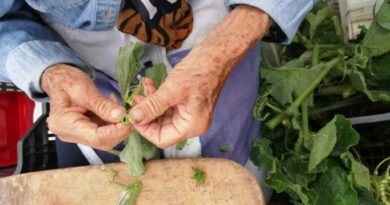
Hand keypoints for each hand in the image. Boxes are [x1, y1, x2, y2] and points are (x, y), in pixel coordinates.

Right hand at [41, 64, 132, 149]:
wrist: (59, 79)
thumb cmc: (67, 81)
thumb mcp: (85, 89)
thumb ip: (102, 105)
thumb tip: (120, 116)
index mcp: (64, 124)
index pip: (96, 138)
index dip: (116, 131)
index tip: (130, 120)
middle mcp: (69, 134)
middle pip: (101, 141)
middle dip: (120, 130)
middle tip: (132, 116)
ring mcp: (77, 134)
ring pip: (105, 138)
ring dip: (119, 127)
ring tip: (126, 112)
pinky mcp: (85, 131)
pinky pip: (103, 132)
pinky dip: (114, 124)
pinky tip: (118, 113)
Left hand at [129, 5, 271, 147]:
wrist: (215, 55)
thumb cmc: (198, 72)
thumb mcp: (172, 90)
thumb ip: (152, 106)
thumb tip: (134, 117)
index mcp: (191, 126)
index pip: (162, 139)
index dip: (145, 129)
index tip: (133, 114)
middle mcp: (191, 124)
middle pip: (161, 128)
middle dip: (146, 114)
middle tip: (136, 99)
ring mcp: (189, 113)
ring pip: (162, 116)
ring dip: (150, 103)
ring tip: (143, 88)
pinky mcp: (186, 103)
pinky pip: (167, 106)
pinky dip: (157, 97)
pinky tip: (150, 85)